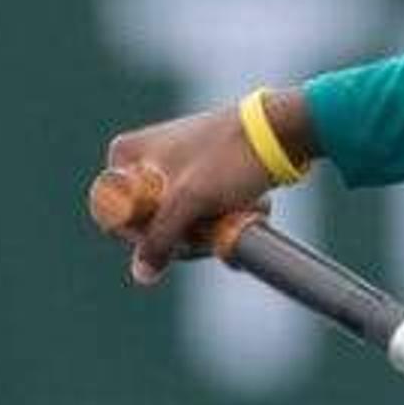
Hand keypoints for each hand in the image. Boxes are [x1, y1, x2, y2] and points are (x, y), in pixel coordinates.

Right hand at [99, 93, 311, 283]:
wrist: (282, 130)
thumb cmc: (230, 158)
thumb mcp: (190, 200)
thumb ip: (160, 237)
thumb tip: (141, 274)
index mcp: (127, 155)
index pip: (121, 216)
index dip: (151, 237)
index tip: (185, 239)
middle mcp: (145, 157)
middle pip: (155, 221)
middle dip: (193, 235)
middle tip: (221, 233)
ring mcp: (175, 165)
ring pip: (186, 218)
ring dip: (217, 228)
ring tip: (249, 213)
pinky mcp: (206, 173)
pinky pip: (208, 207)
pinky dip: (230, 215)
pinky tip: (256, 209)